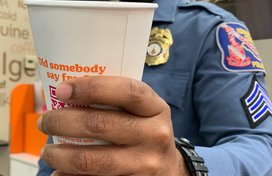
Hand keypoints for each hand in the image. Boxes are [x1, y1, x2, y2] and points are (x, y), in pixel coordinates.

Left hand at [38, 76, 188, 175]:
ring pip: (92, 160)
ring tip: (48, 151)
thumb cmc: (147, 131)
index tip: (62, 90)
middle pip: (100, 124)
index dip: (92, 87)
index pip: (127, 91)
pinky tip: (61, 174)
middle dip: (62, 122)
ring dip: (60, 155)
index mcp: (156, 108)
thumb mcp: (144, 111)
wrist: (169, 167)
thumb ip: (118, 100)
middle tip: (46, 121)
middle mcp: (154, 135)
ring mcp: (145, 164)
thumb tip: (69, 94)